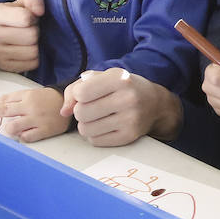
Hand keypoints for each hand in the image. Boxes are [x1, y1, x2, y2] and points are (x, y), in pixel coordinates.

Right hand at [0, 0, 43, 71]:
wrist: (6, 31)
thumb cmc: (18, 14)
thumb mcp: (25, 0)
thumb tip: (39, 11)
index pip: (26, 18)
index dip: (33, 17)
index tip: (29, 17)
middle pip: (31, 36)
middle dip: (35, 31)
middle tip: (29, 29)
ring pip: (33, 52)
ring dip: (36, 45)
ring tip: (27, 39)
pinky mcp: (3, 66)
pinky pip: (32, 64)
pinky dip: (34, 58)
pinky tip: (26, 50)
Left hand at [0, 86, 69, 142]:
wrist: (71, 104)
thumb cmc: (47, 100)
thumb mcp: (32, 94)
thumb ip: (14, 99)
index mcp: (27, 96)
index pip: (5, 100)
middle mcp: (30, 107)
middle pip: (4, 110)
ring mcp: (37, 120)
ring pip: (13, 127)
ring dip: (9, 129)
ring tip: (14, 128)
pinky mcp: (45, 131)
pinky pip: (26, 137)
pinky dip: (23, 136)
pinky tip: (25, 133)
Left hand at [60, 67, 181, 145]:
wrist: (155, 104)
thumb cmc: (123, 88)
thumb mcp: (103, 77)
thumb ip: (76, 88)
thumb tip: (64, 112)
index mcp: (120, 79)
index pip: (81, 93)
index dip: (78, 95)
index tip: (87, 94)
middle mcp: (127, 99)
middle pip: (81, 113)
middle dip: (80, 111)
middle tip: (91, 108)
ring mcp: (130, 120)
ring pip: (86, 129)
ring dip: (86, 124)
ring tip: (97, 117)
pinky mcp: (129, 137)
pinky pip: (95, 141)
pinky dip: (95, 134)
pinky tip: (104, 126)